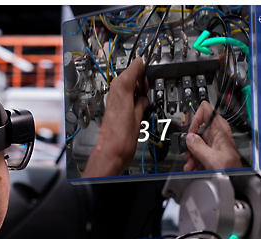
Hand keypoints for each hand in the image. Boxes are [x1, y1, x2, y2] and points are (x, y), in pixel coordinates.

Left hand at [83, 57, 148, 177]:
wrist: (111, 150)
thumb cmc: (122, 137)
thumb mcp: (139, 115)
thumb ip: (142, 101)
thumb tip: (144, 98)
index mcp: (122, 87)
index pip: (135, 65)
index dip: (144, 68)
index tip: (150, 69)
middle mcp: (115, 89)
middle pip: (130, 74)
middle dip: (140, 80)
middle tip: (146, 91)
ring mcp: (112, 97)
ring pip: (126, 83)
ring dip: (135, 89)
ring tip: (142, 100)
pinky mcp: (111, 105)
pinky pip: (122, 93)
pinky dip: (130, 96)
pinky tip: (136, 106)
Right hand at [183, 101, 242, 170]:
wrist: (236, 180)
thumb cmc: (230, 169)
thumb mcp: (211, 157)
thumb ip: (197, 146)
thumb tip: (189, 138)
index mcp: (220, 128)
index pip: (206, 109)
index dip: (196, 119)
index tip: (191, 133)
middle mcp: (218, 132)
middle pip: (198, 129)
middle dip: (191, 142)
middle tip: (188, 153)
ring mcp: (215, 141)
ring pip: (198, 141)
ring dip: (192, 154)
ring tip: (190, 165)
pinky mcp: (213, 150)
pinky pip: (200, 150)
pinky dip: (196, 159)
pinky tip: (193, 167)